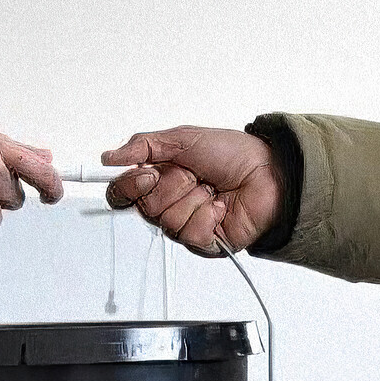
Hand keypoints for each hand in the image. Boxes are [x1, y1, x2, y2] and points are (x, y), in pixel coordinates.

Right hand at [102, 128, 286, 254]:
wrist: (268, 172)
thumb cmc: (233, 154)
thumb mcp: (183, 138)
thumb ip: (144, 145)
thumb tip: (110, 156)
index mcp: (160, 179)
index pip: (124, 192)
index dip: (128, 185)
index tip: (142, 173)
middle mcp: (169, 203)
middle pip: (145, 206)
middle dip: (171, 184)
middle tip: (193, 174)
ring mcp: (185, 224)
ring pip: (167, 220)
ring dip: (192, 198)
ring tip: (211, 189)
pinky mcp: (203, 242)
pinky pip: (189, 232)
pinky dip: (207, 215)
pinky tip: (220, 207)